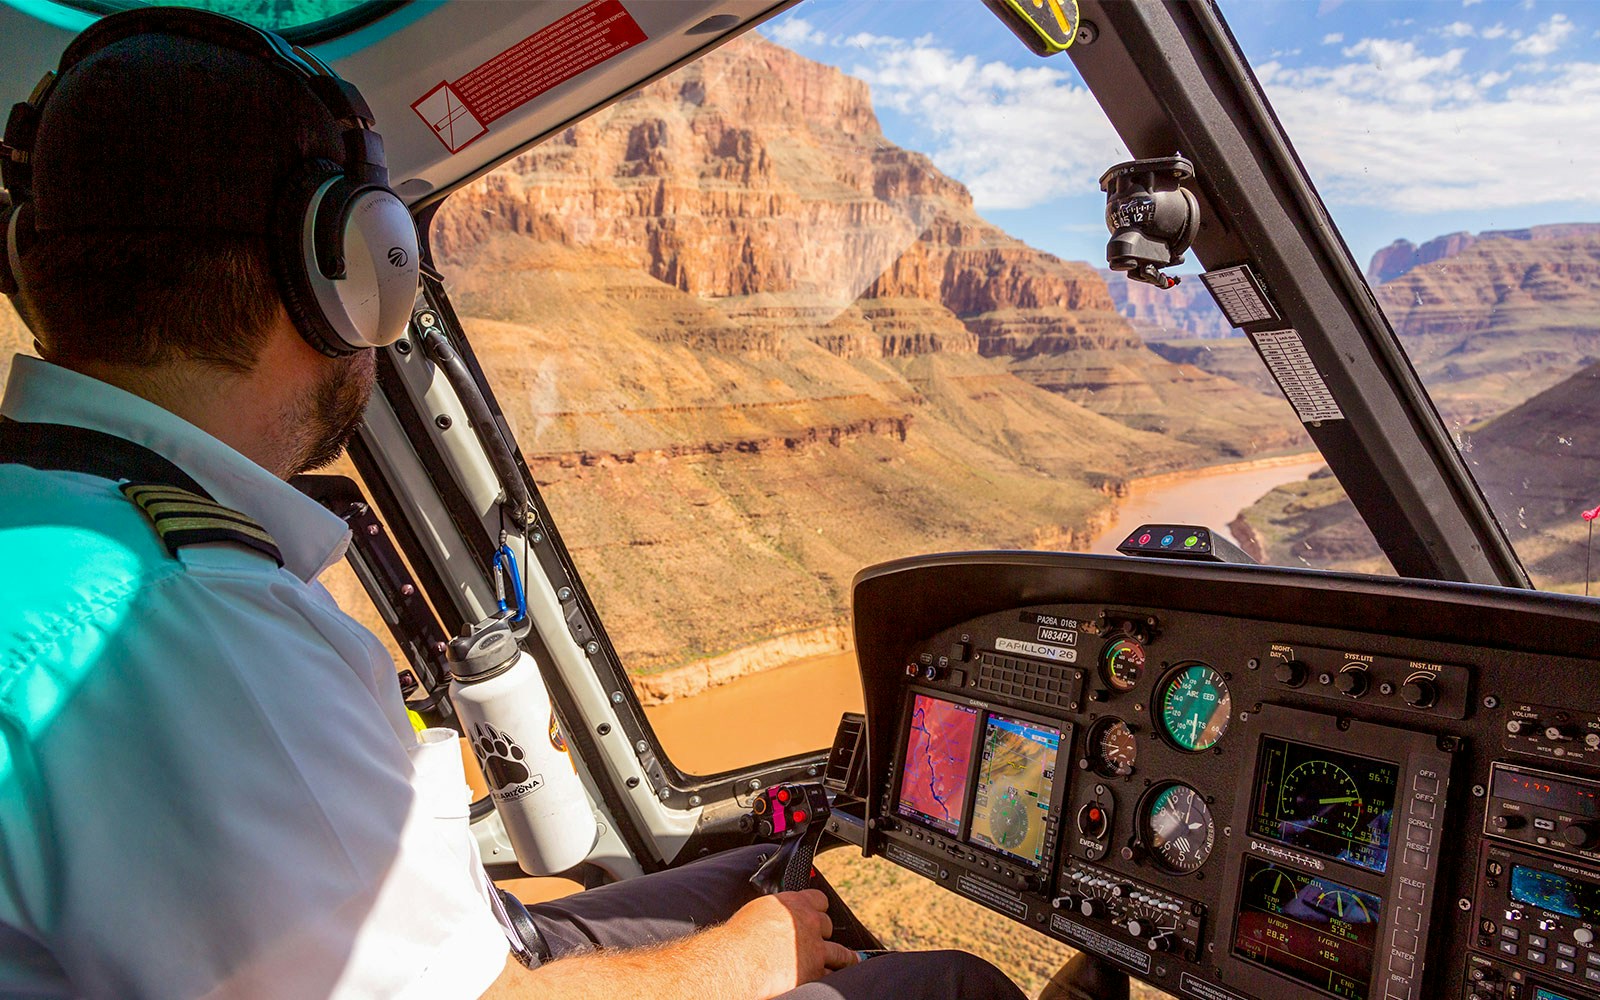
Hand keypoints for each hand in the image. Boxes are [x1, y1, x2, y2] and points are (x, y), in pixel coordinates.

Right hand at [716, 890, 857, 996]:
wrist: (736, 963)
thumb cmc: (738, 939)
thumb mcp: (759, 912)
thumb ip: (777, 913)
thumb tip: (779, 917)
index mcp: (794, 904)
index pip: (819, 900)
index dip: (818, 909)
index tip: (819, 914)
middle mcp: (808, 923)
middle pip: (828, 926)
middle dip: (825, 934)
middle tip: (823, 940)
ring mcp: (815, 950)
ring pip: (840, 953)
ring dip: (845, 958)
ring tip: (851, 960)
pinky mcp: (814, 973)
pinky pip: (831, 975)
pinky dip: (830, 977)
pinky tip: (831, 978)